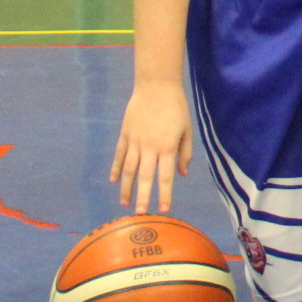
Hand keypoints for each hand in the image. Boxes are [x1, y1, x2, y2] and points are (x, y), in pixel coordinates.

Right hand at [110, 81, 193, 213]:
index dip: (164, 194)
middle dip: (142, 197)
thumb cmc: (176, 108)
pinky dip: (116, 169)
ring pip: (129, 169)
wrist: (156, 86)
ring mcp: (135, 140)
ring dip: (127, 187)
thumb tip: (182, 174)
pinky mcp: (125, 134)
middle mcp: (149, 147)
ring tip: (125, 203)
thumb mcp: (187, 129)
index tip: (163, 210)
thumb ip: (185, 153)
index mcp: (167, 147)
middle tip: (139, 215)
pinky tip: (115, 181)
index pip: (165, 176)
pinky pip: (119, 155)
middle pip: (144, 177)